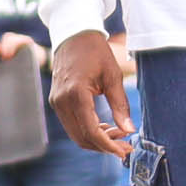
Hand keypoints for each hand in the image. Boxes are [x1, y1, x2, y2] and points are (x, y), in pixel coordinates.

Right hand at [48, 29, 134, 158]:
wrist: (73, 34)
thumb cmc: (95, 52)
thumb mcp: (113, 76)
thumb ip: (120, 105)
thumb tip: (129, 130)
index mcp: (76, 94)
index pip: (91, 131)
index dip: (108, 145)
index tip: (125, 151)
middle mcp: (61, 101)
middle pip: (82, 137)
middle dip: (104, 146)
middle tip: (125, 146)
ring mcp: (56, 102)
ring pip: (76, 133)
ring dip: (97, 139)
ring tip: (118, 134)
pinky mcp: (56, 101)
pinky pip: (72, 124)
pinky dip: (88, 130)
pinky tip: (104, 125)